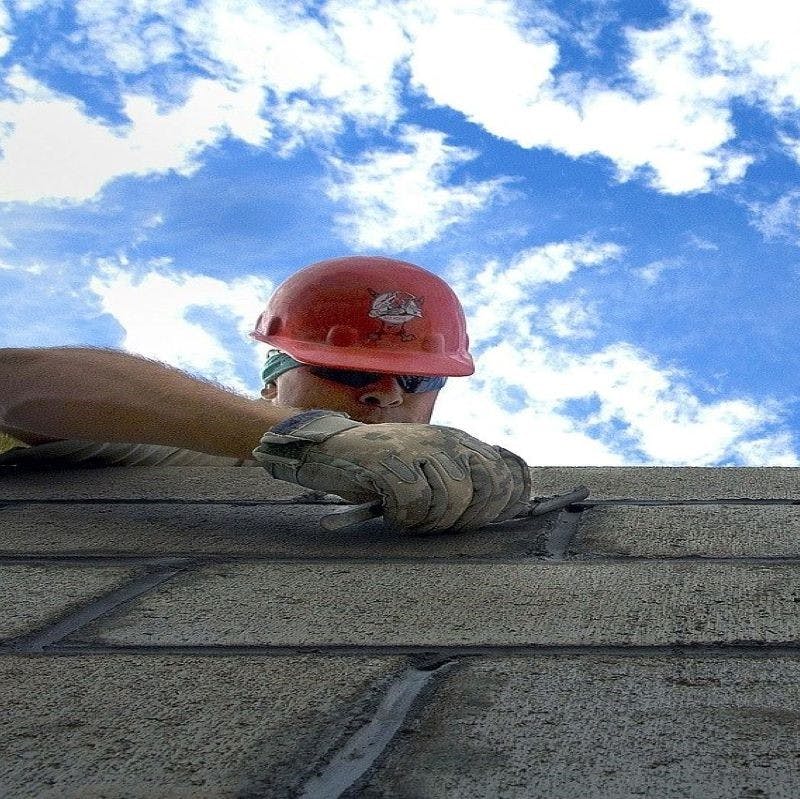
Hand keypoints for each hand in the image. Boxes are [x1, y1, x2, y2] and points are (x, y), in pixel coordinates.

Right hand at [251, 410, 530, 532]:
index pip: (511, 469)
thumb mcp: (430, 464)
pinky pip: (416, 503)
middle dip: (469, 517)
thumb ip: (466, 477)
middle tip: (437, 522)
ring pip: (454, 498)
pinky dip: (403, 516)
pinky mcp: (391, 462)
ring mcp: (419, 449)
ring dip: (431, 520)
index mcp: (460, 441)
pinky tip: (389, 509)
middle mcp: (446, 440)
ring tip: (408, 515)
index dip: (511, 500)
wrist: (330, 449)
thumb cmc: (382, 466)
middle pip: (489, 487)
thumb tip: (511, 505)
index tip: (489, 519)